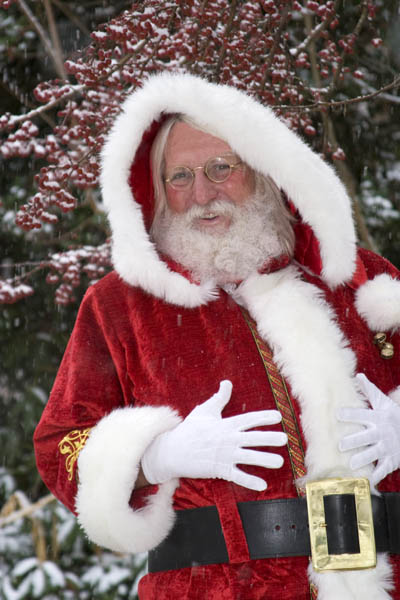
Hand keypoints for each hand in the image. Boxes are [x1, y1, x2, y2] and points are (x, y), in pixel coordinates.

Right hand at [141, 380, 286, 490]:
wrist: (173, 451)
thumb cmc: (190, 429)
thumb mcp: (204, 410)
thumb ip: (219, 398)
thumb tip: (227, 383)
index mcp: (226, 424)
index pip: (248, 419)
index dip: (264, 417)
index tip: (278, 416)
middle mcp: (228, 439)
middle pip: (252, 438)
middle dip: (269, 438)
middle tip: (284, 439)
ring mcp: (225, 455)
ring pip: (248, 457)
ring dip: (264, 460)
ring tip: (280, 462)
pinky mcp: (220, 469)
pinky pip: (237, 476)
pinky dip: (249, 481)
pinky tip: (262, 485)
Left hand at [338, 373, 399, 485]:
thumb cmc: (394, 416)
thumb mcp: (384, 403)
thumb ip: (369, 392)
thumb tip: (358, 376)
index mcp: (378, 418)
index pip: (363, 415)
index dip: (350, 414)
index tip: (337, 414)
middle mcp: (382, 433)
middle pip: (367, 437)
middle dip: (354, 441)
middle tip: (340, 445)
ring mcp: (387, 448)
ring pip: (374, 454)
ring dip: (363, 459)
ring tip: (351, 464)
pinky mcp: (391, 461)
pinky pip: (383, 469)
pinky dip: (375, 476)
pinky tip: (366, 480)